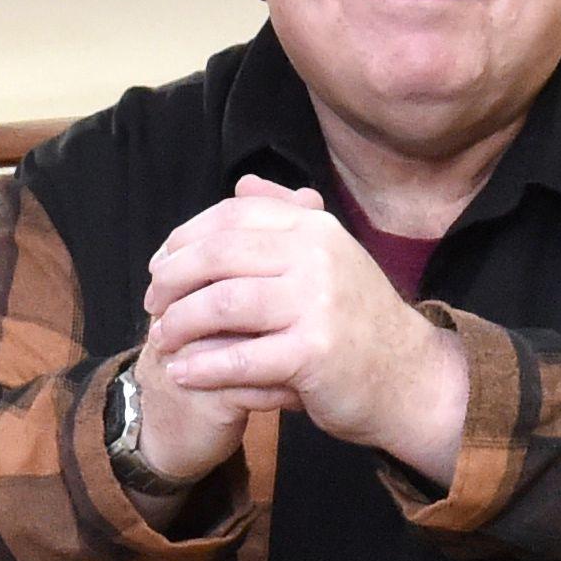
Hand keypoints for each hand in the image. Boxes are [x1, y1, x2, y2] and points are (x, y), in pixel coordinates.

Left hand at [139, 177, 467, 471]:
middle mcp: (316, 256)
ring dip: (179, 324)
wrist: (409, 377)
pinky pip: (239, 358)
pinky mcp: (314, 353)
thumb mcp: (328, 258)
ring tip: (161, 338)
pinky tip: (180, 373)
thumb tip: (242, 184)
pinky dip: (202, 367)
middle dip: (172, 279)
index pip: (230, 217)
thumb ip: (283, 219)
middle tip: (151, 302)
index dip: (183, 239)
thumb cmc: (356, 321)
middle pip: (217, 255)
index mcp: (313, 228)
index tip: (159, 265)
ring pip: (221, 304)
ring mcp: (317, 303)